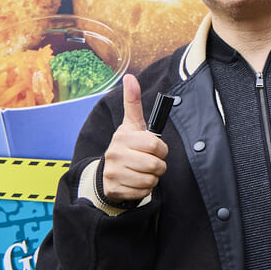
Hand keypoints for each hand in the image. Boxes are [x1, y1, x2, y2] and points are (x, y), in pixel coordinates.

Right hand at [101, 74, 167, 201]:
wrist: (108, 171)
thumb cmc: (127, 145)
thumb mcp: (131, 124)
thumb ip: (132, 101)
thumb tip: (130, 77)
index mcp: (122, 137)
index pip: (155, 145)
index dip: (162, 149)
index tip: (156, 149)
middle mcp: (114, 154)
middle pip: (155, 165)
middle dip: (159, 166)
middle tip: (151, 163)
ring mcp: (112, 173)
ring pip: (150, 180)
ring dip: (152, 178)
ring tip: (143, 172)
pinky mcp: (114, 190)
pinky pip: (142, 192)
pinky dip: (144, 190)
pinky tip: (136, 182)